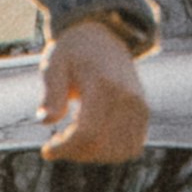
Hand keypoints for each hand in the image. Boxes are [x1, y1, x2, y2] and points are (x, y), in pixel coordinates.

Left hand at [40, 19, 150, 164]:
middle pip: (101, 146)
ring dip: (93, 154)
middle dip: (74, 152)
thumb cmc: (73, 52)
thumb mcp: (54, 65)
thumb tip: (46, 121)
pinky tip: (94, 137)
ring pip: (118, 152)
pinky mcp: (144, 114)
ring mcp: (140, 107)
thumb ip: (51, 93)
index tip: (47, 151)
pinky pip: (131, 148)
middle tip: (58, 141)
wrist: (103, 37)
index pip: (87, 132)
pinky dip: (111, 151)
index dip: (65, 148)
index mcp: (103, 84)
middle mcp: (127, 97)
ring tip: (76, 135)